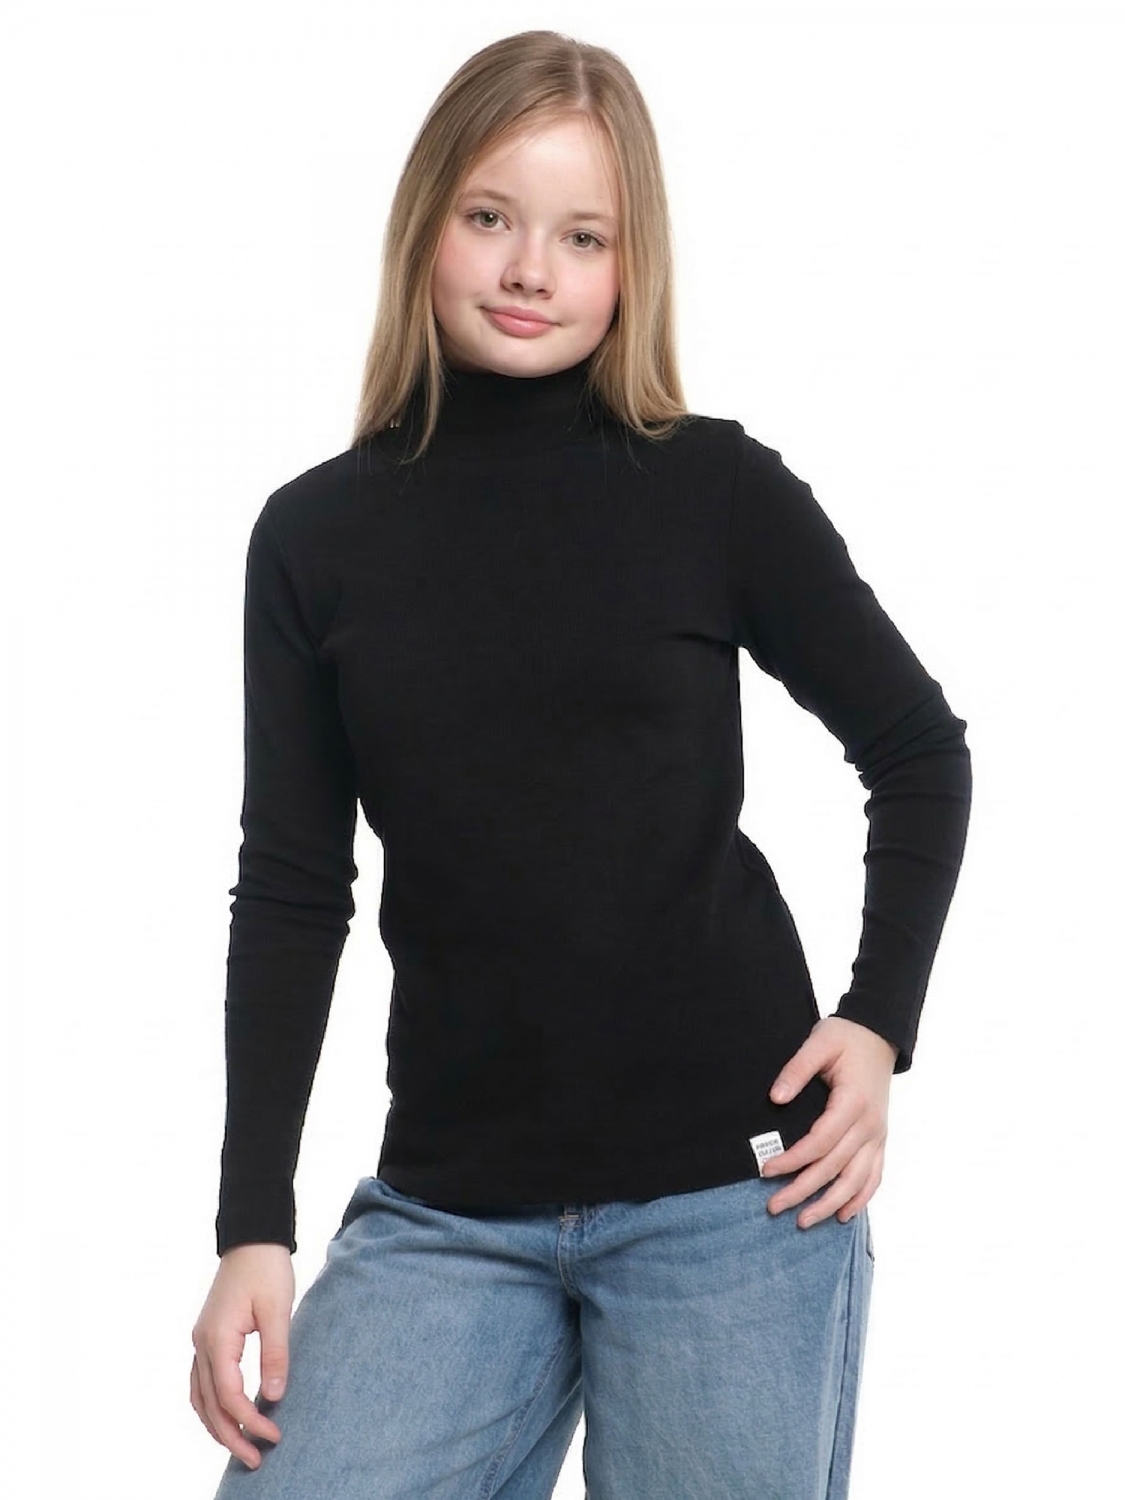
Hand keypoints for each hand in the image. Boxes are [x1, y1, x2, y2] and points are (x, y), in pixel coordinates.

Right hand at [190, 1244, 294, 1470]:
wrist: (252, 1238)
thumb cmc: (266, 1269)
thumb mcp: (277, 1310)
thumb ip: (275, 1354)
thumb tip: (275, 1396)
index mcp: (217, 1339)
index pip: (229, 1396)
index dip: (251, 1421)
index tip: (275, 1436)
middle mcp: (201, 1344)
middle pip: (210, 1406)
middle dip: (232, 1436)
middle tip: (256, 1460)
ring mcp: (200, 1341)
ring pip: (200, 1398)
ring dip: (218, 1426)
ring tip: (242, 1446)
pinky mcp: (207, 1337)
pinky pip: (202, 1383)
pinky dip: (212, 1406)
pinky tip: (228, 1416)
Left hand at [761, 1015, 896, 1228]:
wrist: (879, 1036)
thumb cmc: (846, 1038)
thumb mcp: (819, 1043)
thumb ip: (796, 1069)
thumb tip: (775, 1097)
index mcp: (853, 1102)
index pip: (820, 1142)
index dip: (793, 1160)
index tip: (766, 1170)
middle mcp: (869, 1125)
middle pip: (834, 1167)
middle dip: (803, 1191)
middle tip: (773, 1207)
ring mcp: (878, 1135)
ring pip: (856, 1180)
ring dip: (830, 1204)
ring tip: (804, 1221)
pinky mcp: (880, 1139)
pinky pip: (874, 1176)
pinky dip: (861, 1198)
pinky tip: (844, 1215)